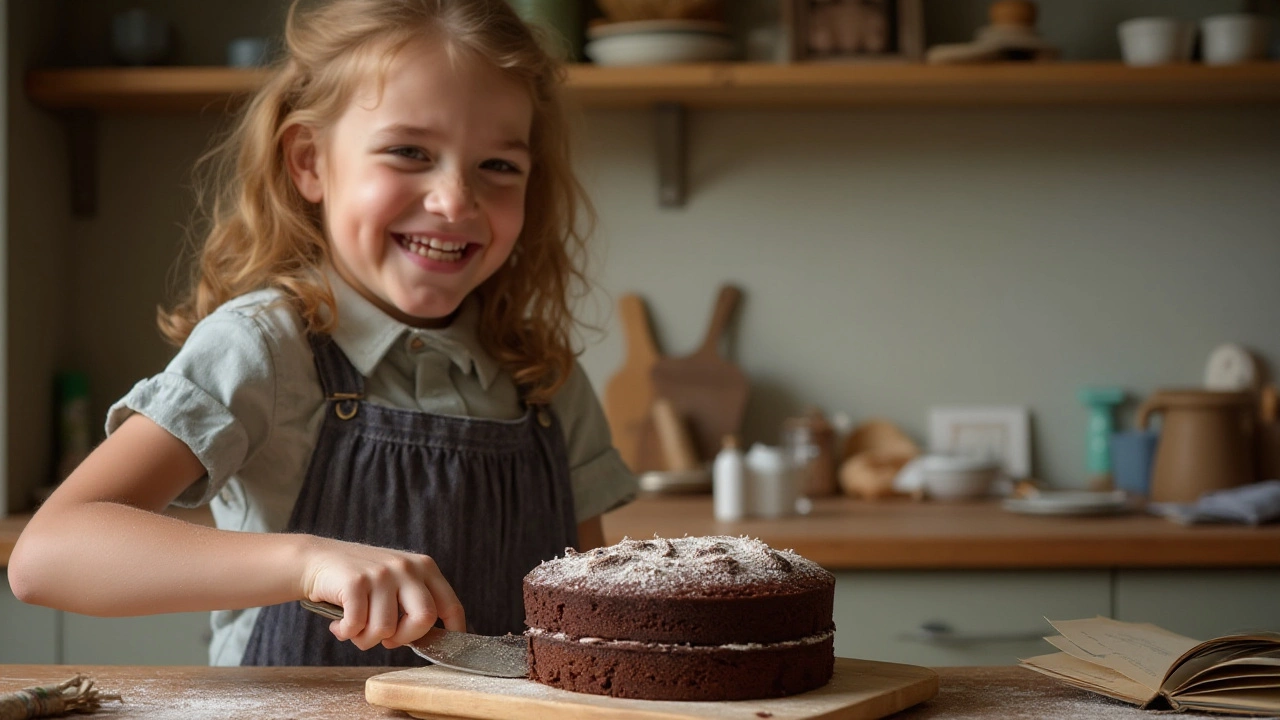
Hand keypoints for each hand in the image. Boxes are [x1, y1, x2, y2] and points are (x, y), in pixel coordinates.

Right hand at [299, 536, 465, 650]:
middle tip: (386, 639)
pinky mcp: (355, 582)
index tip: (445, 650)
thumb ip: (415, 604)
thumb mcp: (397, 583)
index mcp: (424, 567)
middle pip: (424, 619)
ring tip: (354, 626)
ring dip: (366, 639)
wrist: (316, 560)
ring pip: (385, 629)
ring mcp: (381, 573)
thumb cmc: (360, 582)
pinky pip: (357, 625)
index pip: (450, 605)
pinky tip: (340, 624)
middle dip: (404, 639)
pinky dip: (345, 633)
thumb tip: (433, 641)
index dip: (453, 631)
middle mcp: (406, 567)